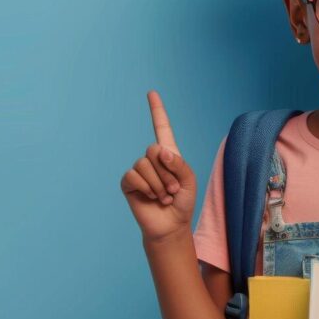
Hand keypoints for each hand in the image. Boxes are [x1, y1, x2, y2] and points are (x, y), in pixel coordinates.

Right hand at [119, 90, 198, 242]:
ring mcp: (139, 170)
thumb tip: (161, 151)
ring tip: (164, 196)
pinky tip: (151, 197)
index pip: (161, 127)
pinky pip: (133, 176)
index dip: (157, 110)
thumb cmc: (182, 202)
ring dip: (159, 184)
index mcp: (169, 154)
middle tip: (173, 190)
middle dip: (168, 173)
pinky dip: (146, 188)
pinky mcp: (128, 183)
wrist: (170, 225)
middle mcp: (152, 159)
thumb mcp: (189, 181)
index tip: (152, 93)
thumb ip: (179, 164)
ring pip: (144, 164)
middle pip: (154, 149)